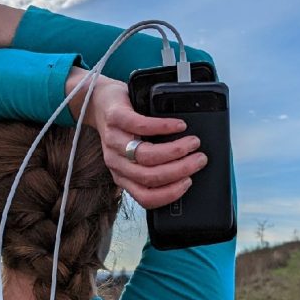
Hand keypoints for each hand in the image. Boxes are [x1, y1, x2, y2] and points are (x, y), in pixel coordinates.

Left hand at [71, 70, 207, 209]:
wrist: (99, 102)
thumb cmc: (124, 130)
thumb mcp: (135, 154)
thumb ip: (154, 166)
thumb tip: (187, 171)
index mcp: (123, 176)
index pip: (145, 197)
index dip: (170, 193)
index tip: (188, 182)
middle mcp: (116, 163)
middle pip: (149, 176)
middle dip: (180, 170)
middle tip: (199, 159)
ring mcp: (114, 141)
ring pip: (146, 155)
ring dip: (176, 150)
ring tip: (193, 143)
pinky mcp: (115, 118)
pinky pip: (141, 126)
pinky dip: (164, 127)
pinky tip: (179, 126)